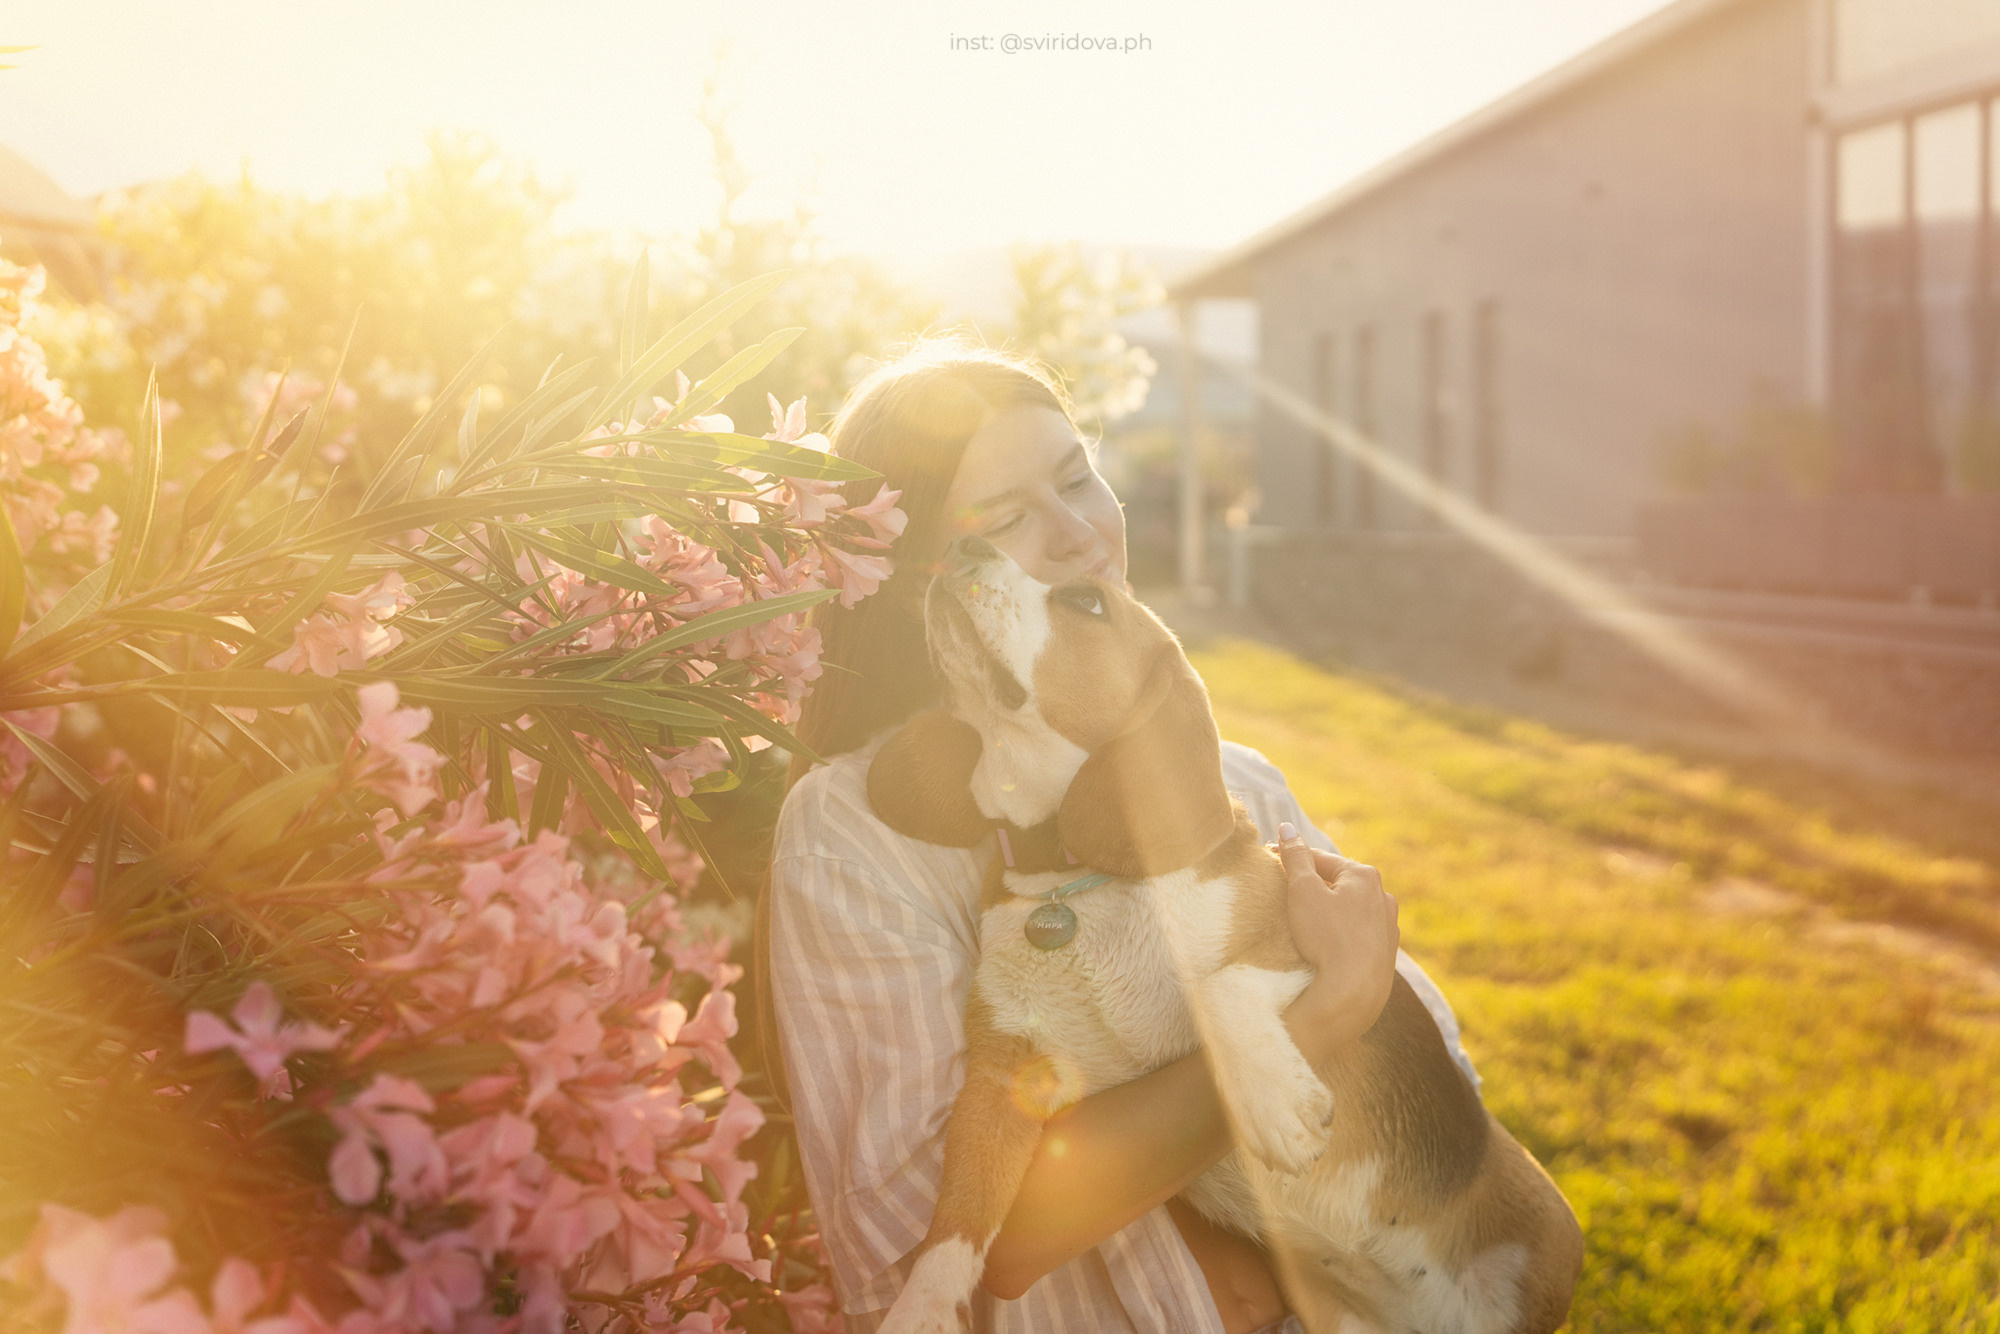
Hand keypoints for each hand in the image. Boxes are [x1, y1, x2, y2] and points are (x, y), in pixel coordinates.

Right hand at [1273, 822, 1399, 1068]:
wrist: (1354, 991)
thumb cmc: (1326, 936)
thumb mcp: (1302, 890)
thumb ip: (1295, 857)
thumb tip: (1287, 828)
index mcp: (1364, 875)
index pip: (1320, 859)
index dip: (1291, 858)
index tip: (1269, 861)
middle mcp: (1383, 896)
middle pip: (1338, 883)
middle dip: (1314, 884)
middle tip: (1285, 892)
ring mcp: (1388, 926)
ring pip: (1351, 909)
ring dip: (1331, 909)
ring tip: (1307, 921)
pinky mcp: (1386, 954)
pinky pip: (1359, 934)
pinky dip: (1342, 933)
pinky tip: (1328, 944)